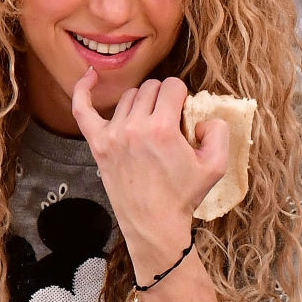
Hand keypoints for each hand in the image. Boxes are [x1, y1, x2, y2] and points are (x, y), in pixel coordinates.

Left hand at [70, 69, 228, 282]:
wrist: (153, 225)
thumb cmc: (184, 196)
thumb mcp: (216, 165)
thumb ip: (219, 130)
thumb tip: (201, 116)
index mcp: (162, 128)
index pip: (173, 86)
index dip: (182, 97)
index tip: (184, 116)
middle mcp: (134, 127)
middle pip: (151, 88)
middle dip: (165, 100)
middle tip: (170, 124)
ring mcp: (112, 135)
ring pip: (128, 97)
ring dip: (142, 103)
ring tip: (150, 125)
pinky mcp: (98, 145)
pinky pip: (82, 110)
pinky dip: (84, 90)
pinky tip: (91, 76)